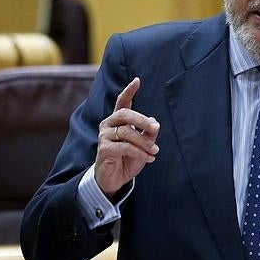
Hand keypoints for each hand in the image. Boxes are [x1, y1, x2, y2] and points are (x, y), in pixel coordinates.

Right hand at [94, 77, 159, 196]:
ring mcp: (104, 137)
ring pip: (126, 132)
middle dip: (142, 120)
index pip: (122, 102)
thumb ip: (149, 133)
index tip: (137, 80)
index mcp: (118, 120)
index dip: (129, 91)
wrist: (115, 179)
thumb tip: (155, 123)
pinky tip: (149, 158)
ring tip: (155, 151)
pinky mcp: (103, 149)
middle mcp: (108, 125)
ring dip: (144, 142)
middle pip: (125, 114)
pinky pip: (124, 147)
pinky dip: (139, 152)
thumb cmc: (129, 158)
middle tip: (155, 127)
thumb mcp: (144, 145)